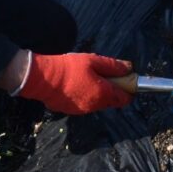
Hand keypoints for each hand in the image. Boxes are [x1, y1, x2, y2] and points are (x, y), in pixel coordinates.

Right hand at [15, 52, 133, 113]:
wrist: (43, 78)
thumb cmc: (70, 68)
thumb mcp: (94, 61)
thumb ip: (113, 66)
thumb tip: (129, 68)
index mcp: (103, 94)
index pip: (124, 99)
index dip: (128, 90)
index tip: (126, 81)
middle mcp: (94, 106)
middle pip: (110, 101)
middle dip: (112, 90)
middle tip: (103, 74)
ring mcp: (81, 110)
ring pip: (96, 103)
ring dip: (97, 93)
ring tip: (87, 76)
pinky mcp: (70, 111)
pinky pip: (84, 104)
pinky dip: (85, 95)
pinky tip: (76, 83)